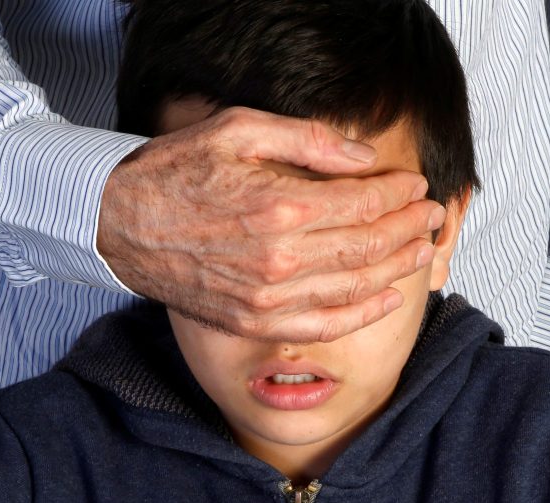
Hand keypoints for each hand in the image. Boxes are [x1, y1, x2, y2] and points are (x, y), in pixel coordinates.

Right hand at [96, 105, 445, 342]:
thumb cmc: (175, 171)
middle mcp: (279, 260)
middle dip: (408, 229)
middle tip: (431, 215)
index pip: (362, 204)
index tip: (415, 186)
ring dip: (397, 269)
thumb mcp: (239, 130)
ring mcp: (267, 298)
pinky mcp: (253, 322)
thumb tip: (364, 158)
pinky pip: (323, 325)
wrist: (118, 225)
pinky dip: (362, 313)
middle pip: (367, 248)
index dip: (397, 195)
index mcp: (279, 207)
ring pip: (354, 288)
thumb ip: (308, 141)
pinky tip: (387, 297)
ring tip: (422, 250)